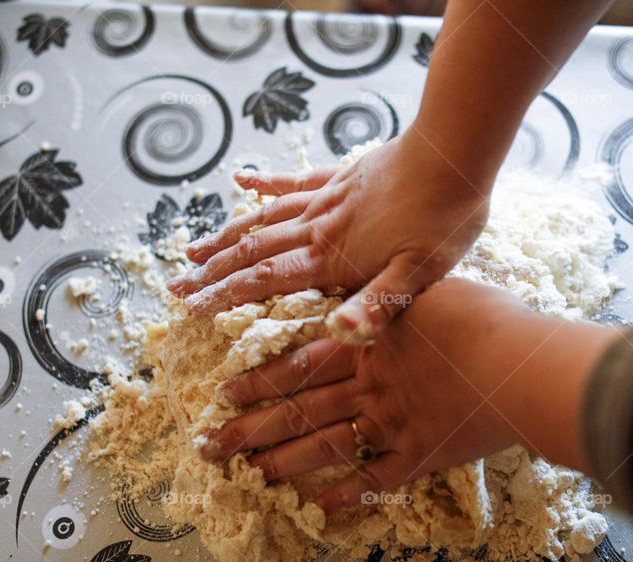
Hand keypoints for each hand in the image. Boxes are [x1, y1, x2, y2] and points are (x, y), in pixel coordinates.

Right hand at [166, 131, 490, 342]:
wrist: (455, 155)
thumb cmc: (444, 220)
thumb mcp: (420, 274)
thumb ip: (378, 305)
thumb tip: (340, 335)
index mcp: (333, 258)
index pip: (265, 281)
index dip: (225, 295)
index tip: (191, 308)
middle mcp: (319, 228)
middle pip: (253, 250)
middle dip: (212, 271)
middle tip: (176, 286)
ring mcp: (326, 199)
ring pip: (263, 217)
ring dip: (226, 235)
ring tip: (193, 247)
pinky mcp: (341, 177)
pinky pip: (293, 181)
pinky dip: (264, 181)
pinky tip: (241, 177)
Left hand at [199, 279, 543, 513]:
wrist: (520, 364)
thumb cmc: (483, 316)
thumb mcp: (429, 290)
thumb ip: (391, 301)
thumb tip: (367, 303)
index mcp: (367, 344)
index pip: (298, 364)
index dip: (259, 379)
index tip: (224, 393)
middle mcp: (368, 386)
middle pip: (297, 409)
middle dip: (250, 427)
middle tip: (209, 445)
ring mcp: (390, 423)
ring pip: (324, 445)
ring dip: (281, 462)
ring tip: (246, 475)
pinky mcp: (418, 454)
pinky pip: (375, 480)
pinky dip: (347, 495)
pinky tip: (318, 508)